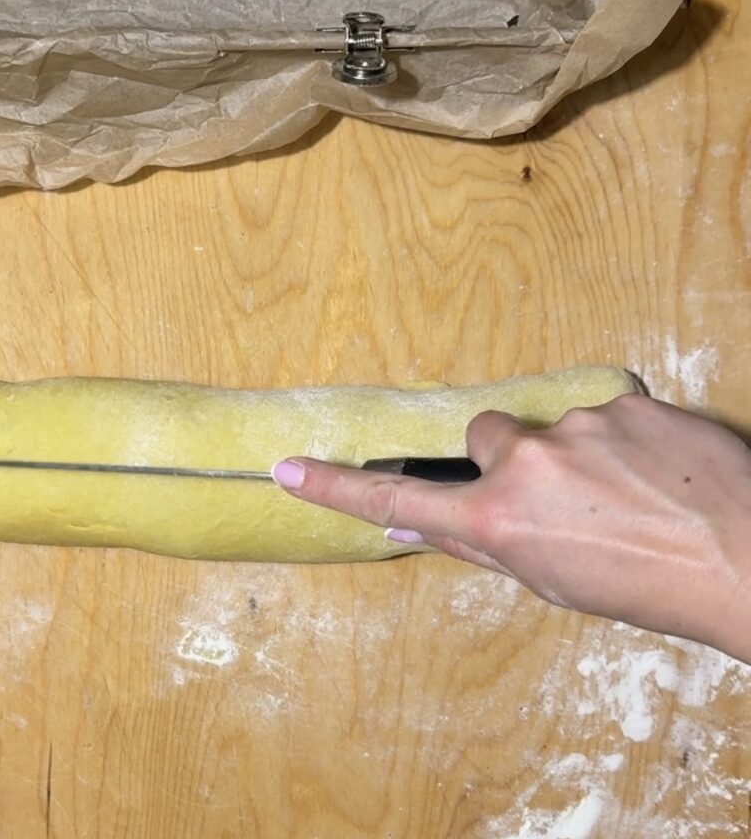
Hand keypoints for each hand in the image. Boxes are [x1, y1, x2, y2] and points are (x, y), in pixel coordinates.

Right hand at [272, 395, 750, 661]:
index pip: (399, 501)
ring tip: (630, 492)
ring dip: (575, 451)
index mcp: (500, 522)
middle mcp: (525, 464)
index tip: (288, 469)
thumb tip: (421, 526)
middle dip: (511, 459)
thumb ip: (484, 544)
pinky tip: (657, 471)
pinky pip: (604, 412)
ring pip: (550, 426)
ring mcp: (574, 426)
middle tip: (565, 497)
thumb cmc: (651, 590)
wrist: (750, 559)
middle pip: (485, 436)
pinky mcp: (623, 402)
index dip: (338, 487)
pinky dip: (621, 438)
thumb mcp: (554, 583)